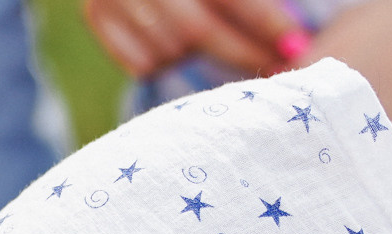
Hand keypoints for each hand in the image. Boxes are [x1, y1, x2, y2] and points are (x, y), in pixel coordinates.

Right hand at [82, 0, 302, 79]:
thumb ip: (254, 4)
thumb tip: (294, 42)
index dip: (266, 22)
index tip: (297, 47)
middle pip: (197, 30)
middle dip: (242, 54)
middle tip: (276, 69)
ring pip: (170, 50)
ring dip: (199, 55)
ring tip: (218, 43)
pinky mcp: (94, 13)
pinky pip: (143, 63)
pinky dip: (165, 60)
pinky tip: (174, 43)